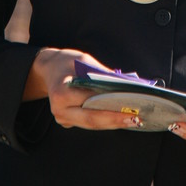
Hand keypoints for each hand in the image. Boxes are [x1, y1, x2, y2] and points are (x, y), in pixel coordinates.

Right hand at [24, 48, 143, 131]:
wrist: (50, 68)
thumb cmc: (68, 62)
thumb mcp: (85, 61)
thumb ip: (103, 75)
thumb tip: (126, 86)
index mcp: (61, 93)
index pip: (90, 101)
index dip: (111, 105)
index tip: (129, 106)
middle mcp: (59, 110)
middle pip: (91, 119)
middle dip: (115, 120)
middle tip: (135, 118)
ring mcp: (62, 118)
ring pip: (91, 124)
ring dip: (112, 123)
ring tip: (132, 120)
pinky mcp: (67, 121)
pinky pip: (88, 123)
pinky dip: (104, 121)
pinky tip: (119, 118)